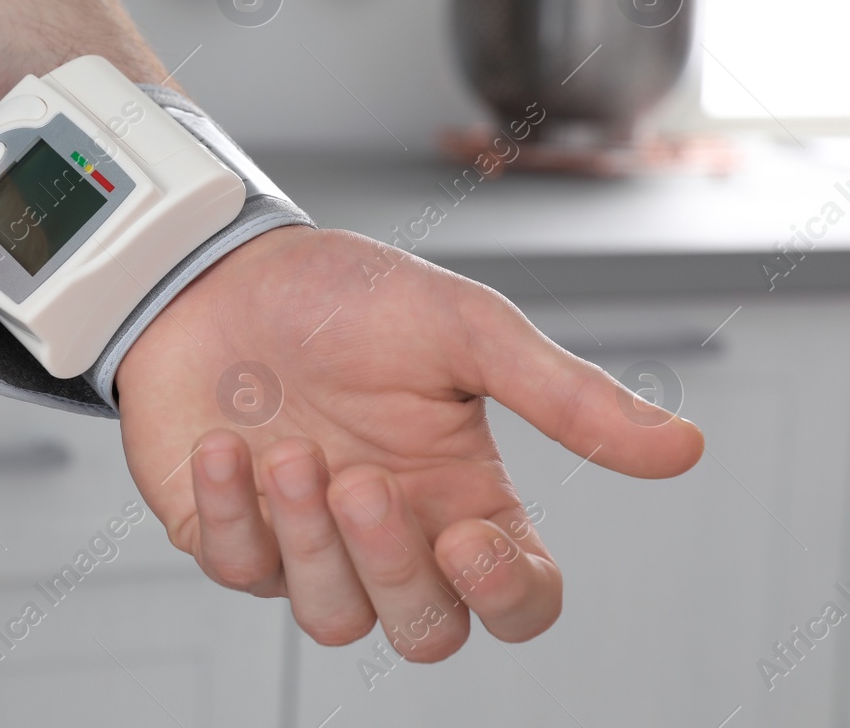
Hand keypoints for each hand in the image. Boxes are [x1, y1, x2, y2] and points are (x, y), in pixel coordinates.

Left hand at [115, 226, 702, 659]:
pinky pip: (240, 572)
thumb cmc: (345, 297)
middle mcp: (392, 533)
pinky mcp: (230, 535)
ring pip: (334, 620)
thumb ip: (563, 396)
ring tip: (289, 449)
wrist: (218, 269)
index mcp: (463, 492)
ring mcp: (307, 544)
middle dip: (392, 568)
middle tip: (358, 480)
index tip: (468, 537)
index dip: (508, 595)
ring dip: (309, 542)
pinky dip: (232, 515)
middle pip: (426, 631)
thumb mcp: (462, 330)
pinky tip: (224, 446)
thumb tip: (684, 448)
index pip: (521, 597)